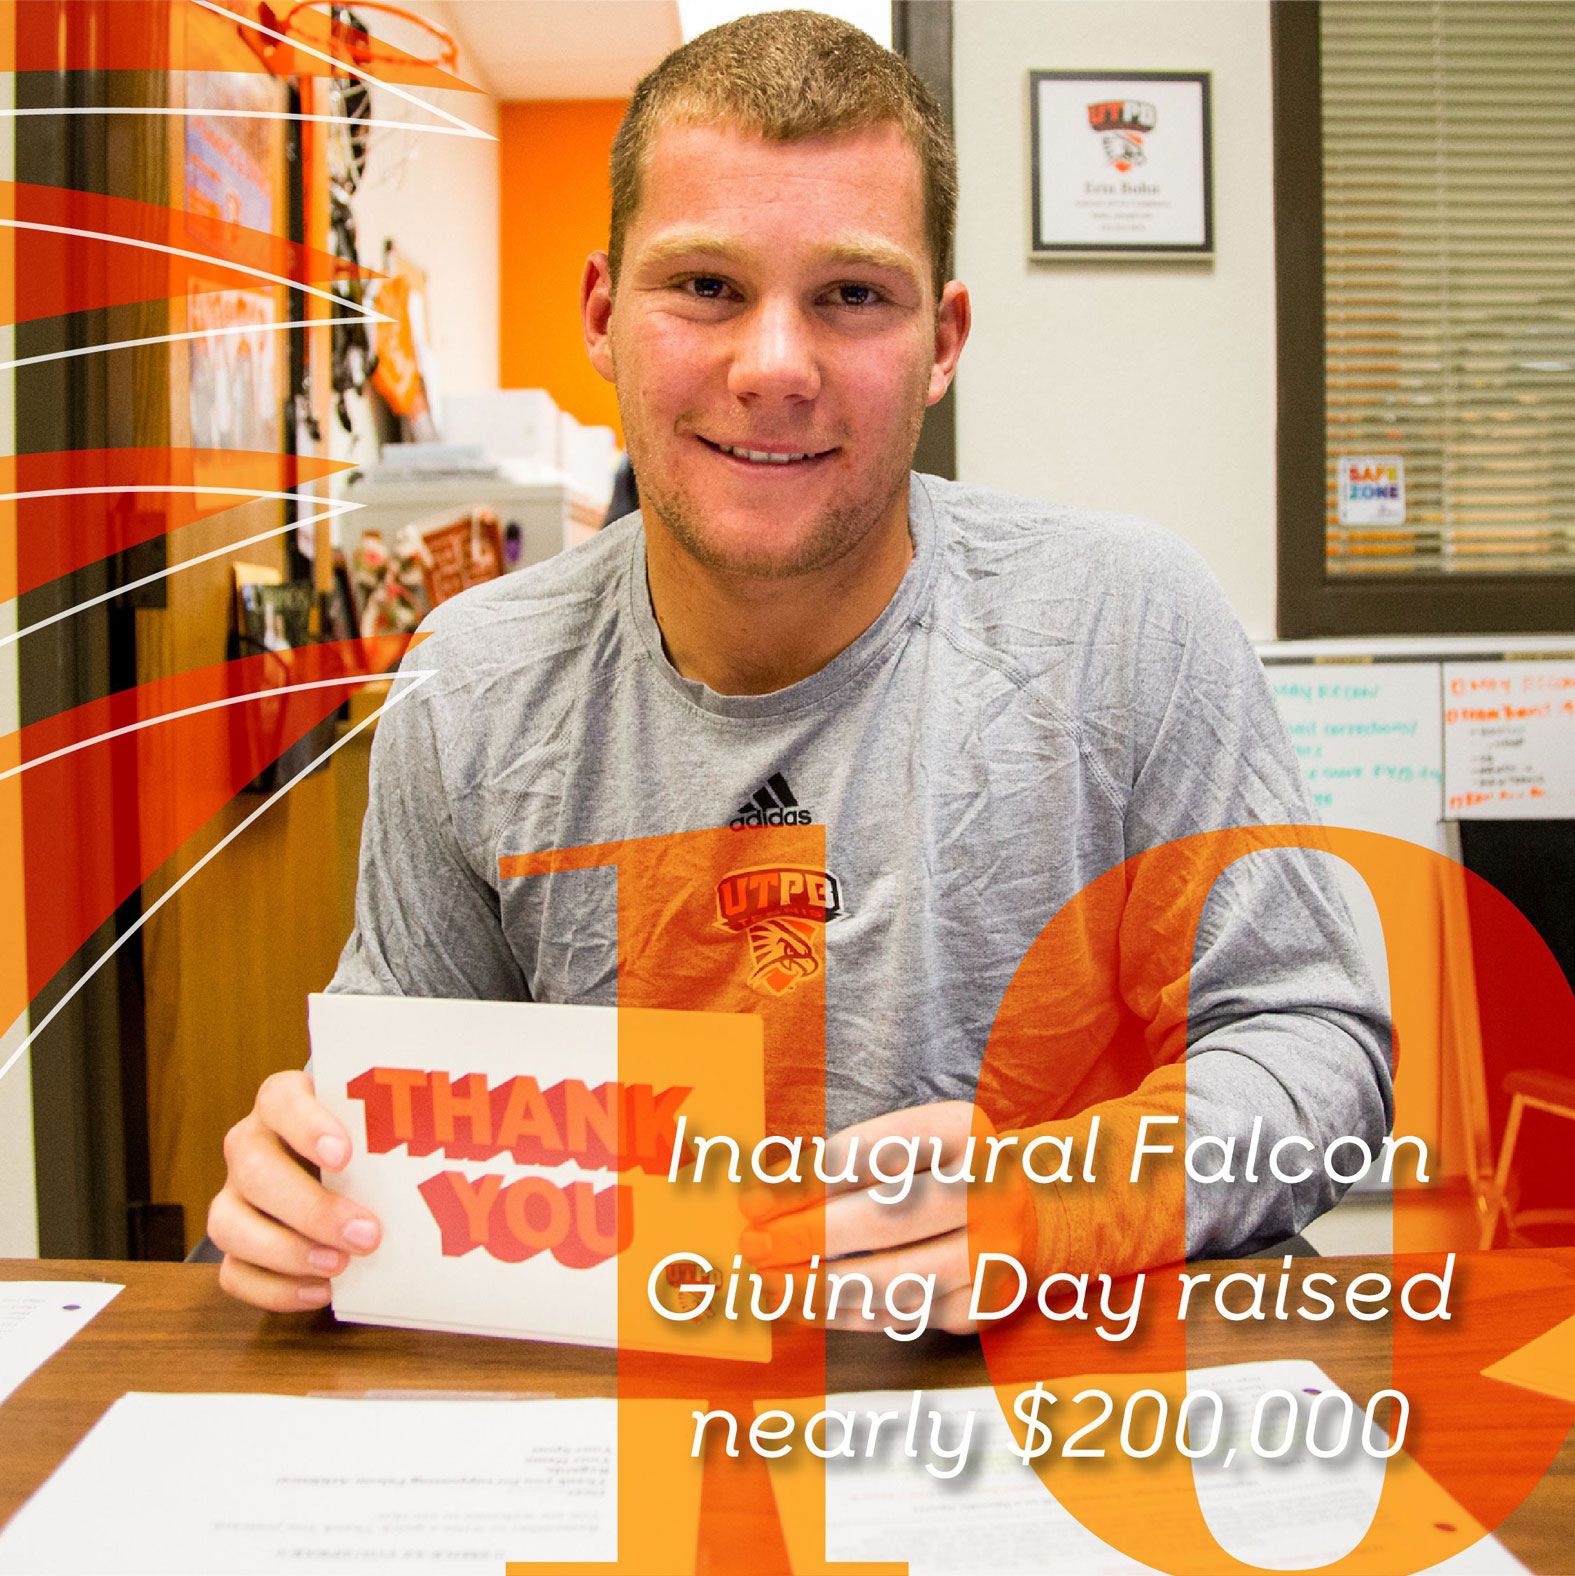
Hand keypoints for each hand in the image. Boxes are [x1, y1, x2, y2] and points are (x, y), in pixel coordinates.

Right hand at [208, 1069, 381, 1311]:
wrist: (343, 1164)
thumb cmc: (365, 1139)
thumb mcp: (378, 1124)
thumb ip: (396, 1129)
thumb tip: (454, 1147)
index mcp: (283, 1102)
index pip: (280, 1099)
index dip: (307, 1126)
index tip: (345, 1154)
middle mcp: (250, 1144)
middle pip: (255, 1171)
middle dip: (312, 1208)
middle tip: (367, 1234)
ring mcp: (235, 1194)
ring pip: (229, 1224)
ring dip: (286, 1252)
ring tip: (340, 1267)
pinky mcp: (233, 1242)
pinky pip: (233, 1273)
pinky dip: (274, 1288)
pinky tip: (321, 1291)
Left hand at [738, 1101, 1035, 1335]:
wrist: (1030, 1210)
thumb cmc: (941, 1168)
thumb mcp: (908, 1142)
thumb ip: (846, 1162)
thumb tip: (766, 1191)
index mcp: (964, 1130)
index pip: (874, 1153)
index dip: (807, 1179)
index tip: (754, 1199)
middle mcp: (989, 1189)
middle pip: (887, 1219)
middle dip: (808, 1236)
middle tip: (753, 1246)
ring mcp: (993, 1252)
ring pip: (894, 1280)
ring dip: (819, 1286)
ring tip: (768, 1282)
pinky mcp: (984, 1305)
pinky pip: (902, 1315)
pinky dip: (846, 1314)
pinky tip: (804, 1304)